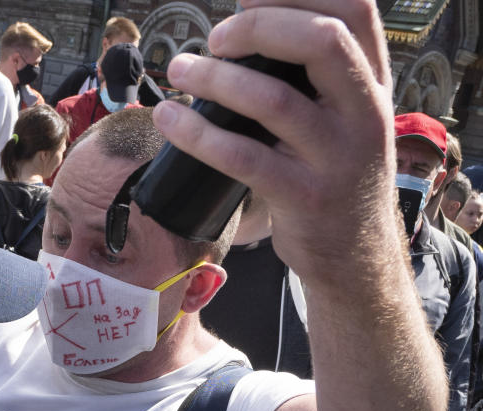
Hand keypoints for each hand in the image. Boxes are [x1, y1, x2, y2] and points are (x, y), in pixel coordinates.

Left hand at [151, 0, 394, 278]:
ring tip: (179, 71)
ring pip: (273, 100)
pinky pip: (242, 157)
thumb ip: (310, 73)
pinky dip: (198, 134)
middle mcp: (364, 112)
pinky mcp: (304, 196)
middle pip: (320, 41)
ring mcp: (337, 156)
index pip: (353, 10)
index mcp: (372, 81)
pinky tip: (170, 120)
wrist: (355, 253)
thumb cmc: (331, 173)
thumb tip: (244, 23)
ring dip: (214, 80)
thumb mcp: (341, 115)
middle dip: (258, 26)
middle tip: (216, 39)